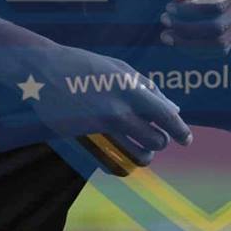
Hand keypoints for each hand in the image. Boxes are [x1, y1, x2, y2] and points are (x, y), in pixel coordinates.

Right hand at [0, 45, 192, 174]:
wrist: (43, 71)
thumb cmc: (85, 66)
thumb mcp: (119, 68)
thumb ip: (148, 88)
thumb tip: (174, 109)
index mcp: (130, 90)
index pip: (167, 117)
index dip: (182, 131)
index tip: (187, 140)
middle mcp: (118, 111)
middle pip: (156, 141)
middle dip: (159, 141)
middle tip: (154, 137)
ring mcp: (100, 129)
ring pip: (138, 157)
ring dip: (144, 155)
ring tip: (141, 148)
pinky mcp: (84, 141)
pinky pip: (113, 165)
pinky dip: (123, 165)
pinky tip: (122, 156)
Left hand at [161, 0, 230, 52]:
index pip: (216, 5)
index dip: (189, 11)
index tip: (168, 4)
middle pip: (220, 28)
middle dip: (187, 29)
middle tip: (163, 19)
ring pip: (222, 44)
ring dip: (191, 45)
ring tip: (165, 36)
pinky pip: (222, 47)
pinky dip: (198, 49)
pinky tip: (177, 41)